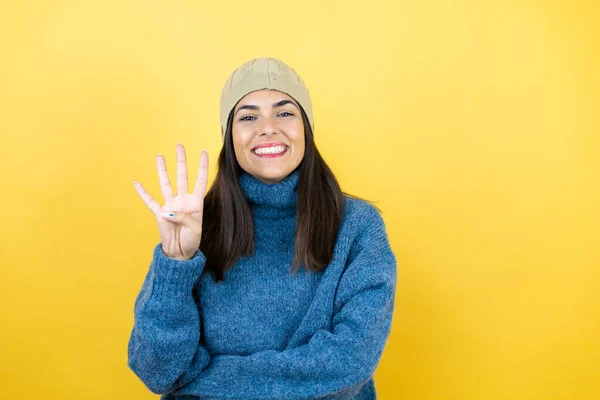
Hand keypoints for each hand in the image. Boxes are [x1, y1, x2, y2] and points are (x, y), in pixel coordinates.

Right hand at [133, 143, 208, 259]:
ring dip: (162, 170)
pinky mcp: (159, 214)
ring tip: (160, 156)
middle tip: (179, 146)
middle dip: (181, 161)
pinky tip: (136, 183)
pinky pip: (150, 201)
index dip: (202, 166)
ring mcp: (171, 205)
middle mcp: (183, 200)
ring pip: (166, 183)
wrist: (180, 252)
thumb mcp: (194, 229)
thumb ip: (183, 218)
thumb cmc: (191, 240)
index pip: (200, 180)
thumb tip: (167, 211)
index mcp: (196, 203)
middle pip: (182, 176)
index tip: (204, 151)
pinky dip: (143, 193)